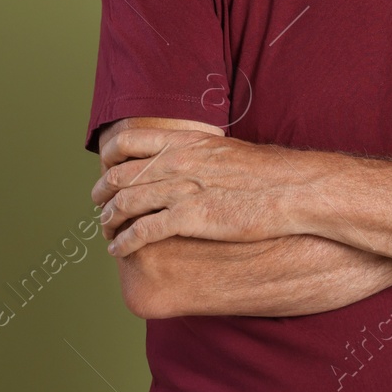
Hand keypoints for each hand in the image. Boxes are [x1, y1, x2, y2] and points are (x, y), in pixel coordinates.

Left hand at [91, 126, 292, 256]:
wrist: (293, 189)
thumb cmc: (268, 174)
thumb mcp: (227, 152)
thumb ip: (201, 156)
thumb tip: (192, 163)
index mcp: (185, 142)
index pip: (128, 142)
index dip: (109, 158)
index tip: (105, 171)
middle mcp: (177, 162)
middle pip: (120, 175)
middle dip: (102, 192)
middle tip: (98, 204)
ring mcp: (181, 189)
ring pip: (125, 203)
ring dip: (108, 219)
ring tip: (105, 230)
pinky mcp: (189, 218)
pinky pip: (142, 231)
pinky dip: (124, 242)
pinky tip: (118, 249)